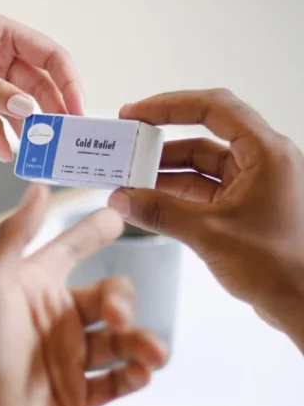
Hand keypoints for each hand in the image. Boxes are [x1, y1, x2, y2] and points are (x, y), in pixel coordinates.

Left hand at [0, 10, 83, 161]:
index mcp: (2, 33)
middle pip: (37, 86)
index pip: (50, 56)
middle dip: (50, 113)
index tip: (77, 111)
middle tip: (61, 141)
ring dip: (26, 129)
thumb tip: (26, 109)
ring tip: (36, 155)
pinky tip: (6, 154)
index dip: (68, 83)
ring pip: (14, 107)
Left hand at [0, 188, 167, 405]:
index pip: (68, 251)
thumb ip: (13, 237)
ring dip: (141, 343)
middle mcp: (51, 322)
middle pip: (108, 296)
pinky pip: (119, 381)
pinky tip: (141, 373)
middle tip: (117, 320)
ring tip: (151, 354)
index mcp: (30, 292)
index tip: (119, 212)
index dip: (91, 231)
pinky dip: (135, 375)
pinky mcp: (78, 396)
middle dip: (123, 302)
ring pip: (121, 341)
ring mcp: (65, 360)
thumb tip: (36, 188)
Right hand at [107, 90, 303, 349]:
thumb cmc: (276, 264)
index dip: (169, 106)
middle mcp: (262, 161)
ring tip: (128, 183)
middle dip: (160, 145)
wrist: (303, 300)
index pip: (213, 109)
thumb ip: (161, 213)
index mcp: (265, 153)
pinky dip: (175, 196)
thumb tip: (121, 199)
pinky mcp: (244, 208)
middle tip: (125, 151)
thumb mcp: (209, 234)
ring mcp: (253, 185)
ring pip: (200, 167)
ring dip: (163, 174)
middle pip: (203, 137)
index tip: (135, 114)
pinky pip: (203, 192)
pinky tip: (147, 203)